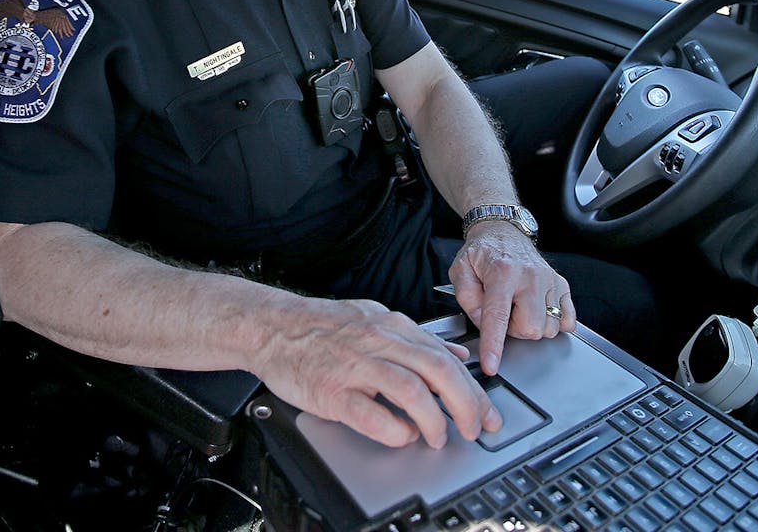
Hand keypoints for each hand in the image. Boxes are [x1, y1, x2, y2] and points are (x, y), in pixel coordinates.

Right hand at [250, 297, 501, 448]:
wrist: (272, 327)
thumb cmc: (322, 327)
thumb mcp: (375, 319)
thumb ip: (417, 338)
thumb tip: (456, 354)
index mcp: (392, 326)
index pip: (445, 357)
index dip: (472, 388)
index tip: (485, 412)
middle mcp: (378, 342)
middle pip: (437, 371)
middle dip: (464, 404)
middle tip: (473, 428)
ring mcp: (354, 366)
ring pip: (410, 390)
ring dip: (433, 419)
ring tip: (438, 436)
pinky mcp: (332, 390)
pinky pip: (371, 413)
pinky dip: (394, 429)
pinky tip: (403, 436)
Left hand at [449, 222, 575, 375]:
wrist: (503, 231)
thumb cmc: (481, 253)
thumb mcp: (460, 271)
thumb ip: (467, 299)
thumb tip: (483, 323)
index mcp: (502, 272)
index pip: (498, 316)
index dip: (494, 344)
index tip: (492, 365)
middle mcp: (531, 276)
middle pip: (531, 328)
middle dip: (514, 330)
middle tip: (504, 314)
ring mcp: (550, 280)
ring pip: (549, 328)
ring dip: (531, 326)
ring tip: (518, 308)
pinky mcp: (562, 284)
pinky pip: (567, 320)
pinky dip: (553, 322)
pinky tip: (536, 309)